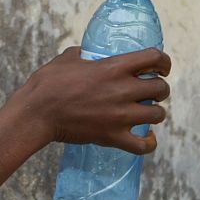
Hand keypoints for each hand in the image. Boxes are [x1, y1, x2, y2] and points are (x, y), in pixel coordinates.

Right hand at [13, 47, 170, 154]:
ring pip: (158, 114)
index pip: (155, 58)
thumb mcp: (66, 58)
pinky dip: (149, 142)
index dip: (163, 62)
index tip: (161, 67)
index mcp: (113, 67)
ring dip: (154, 112)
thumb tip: (86, 54)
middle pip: (161, 88)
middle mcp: (122, 90)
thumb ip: (82, 54)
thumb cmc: (47, 84)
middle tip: (149, 91)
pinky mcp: (113, 136)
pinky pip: (144, 145)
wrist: (36, 113)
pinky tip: (146, 137)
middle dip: (158, 88)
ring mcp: (120, 116)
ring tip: (145, 112)